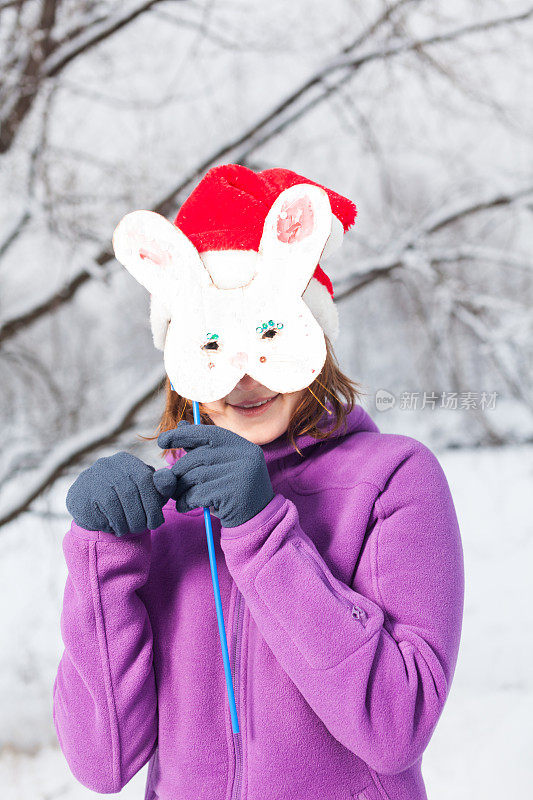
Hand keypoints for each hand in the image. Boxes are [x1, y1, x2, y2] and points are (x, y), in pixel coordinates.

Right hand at [66, 452, 167, 535]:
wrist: (92, 509)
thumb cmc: (127, 500)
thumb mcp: (148, 493)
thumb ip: (162, 486)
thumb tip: (167, 477)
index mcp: (127, 461)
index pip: (145, 480)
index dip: (153, 505)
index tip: (155, 522)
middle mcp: (108, 464)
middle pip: (130, 492)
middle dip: (140, 516)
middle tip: (141, 529)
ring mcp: (91, 478)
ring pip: (115, 503)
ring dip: (126, 522)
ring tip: (128, 529)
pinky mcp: (80, 494)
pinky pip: (100, 512)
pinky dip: (112, 524)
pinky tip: (114, 527)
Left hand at [153, 421, 274, 527]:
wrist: (257, 522)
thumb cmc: (233, 492)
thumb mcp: (221, 467)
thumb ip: (203, 447)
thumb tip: (181, 423)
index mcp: (243, 446)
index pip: (208, 432)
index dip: (183, 434)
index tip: (162, 440)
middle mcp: (245, 457)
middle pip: (198, 457)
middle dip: (179, 470)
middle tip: (172, 483)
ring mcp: (241, 475)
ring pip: (195, 476)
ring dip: (180, 488)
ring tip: (180, 497)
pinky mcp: (233, 494)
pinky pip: (197, 494)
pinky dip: (186, 501)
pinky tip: (187, 506)